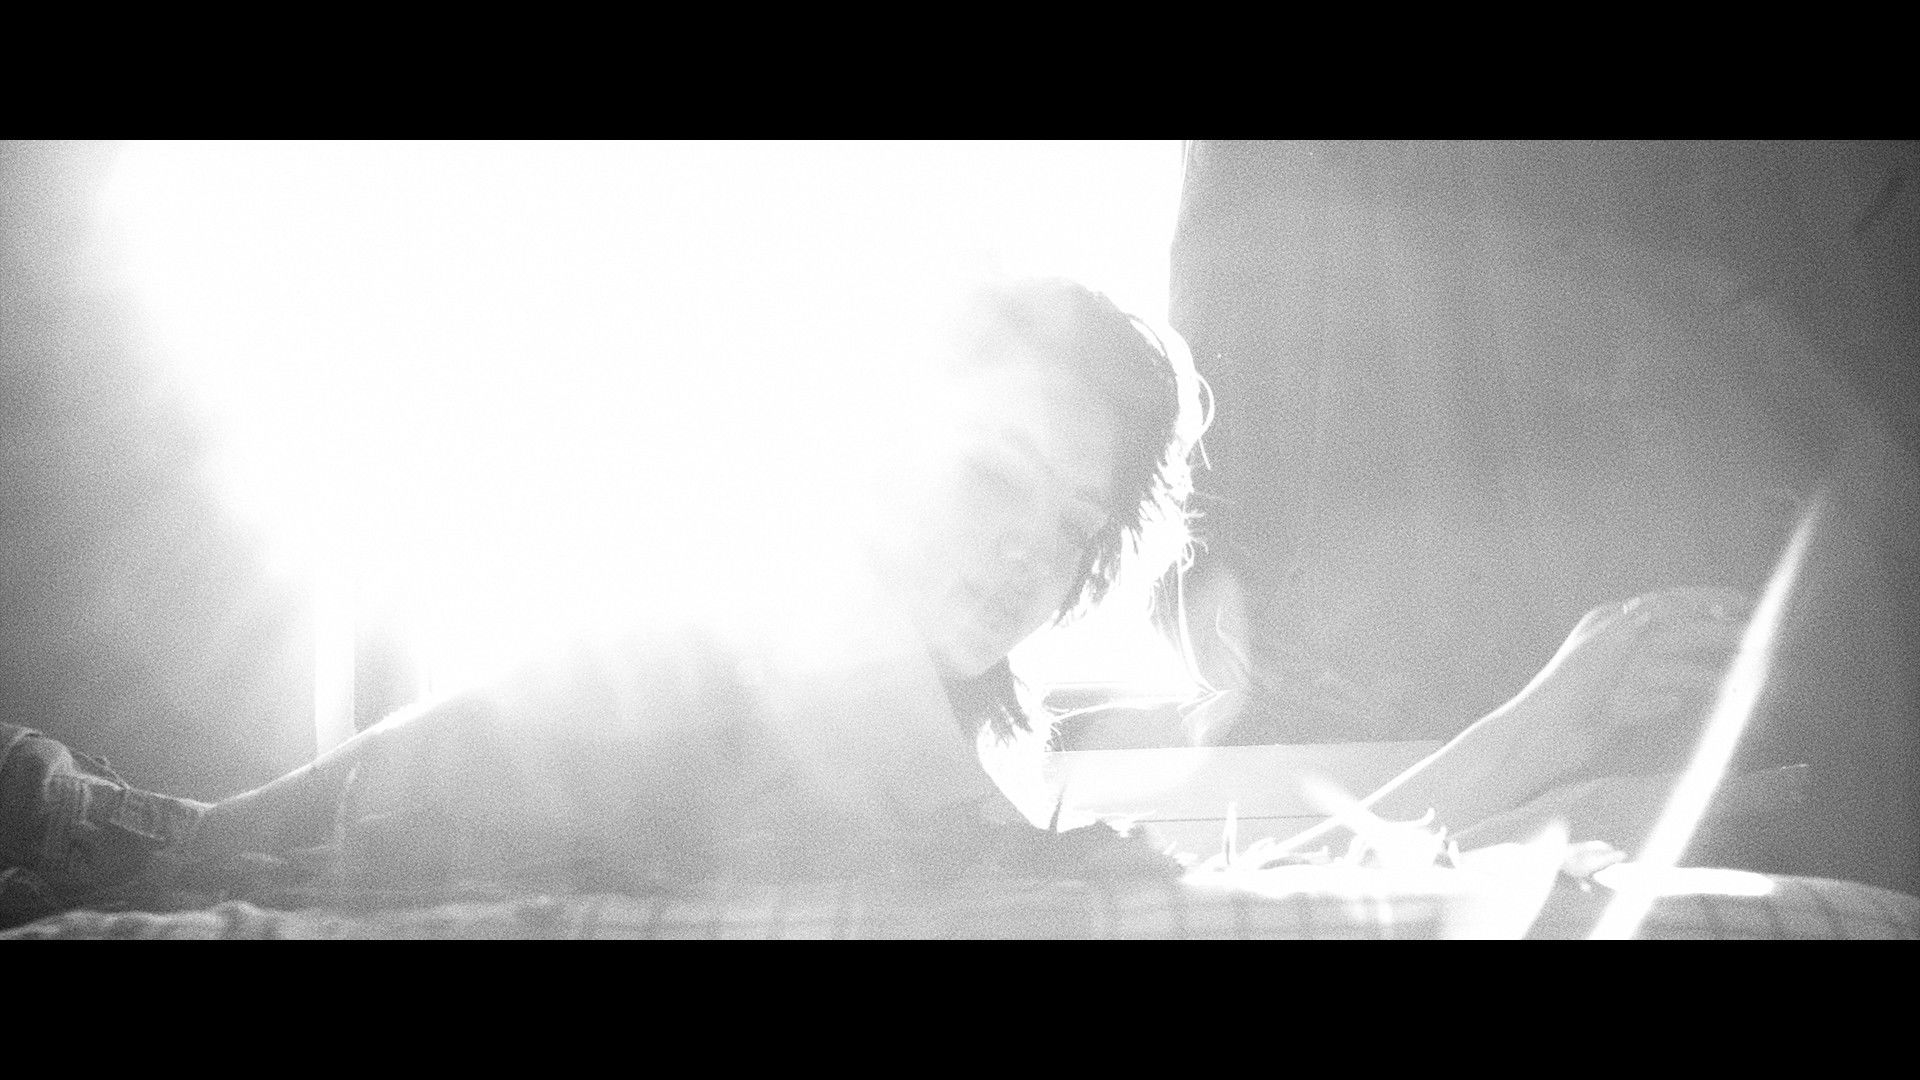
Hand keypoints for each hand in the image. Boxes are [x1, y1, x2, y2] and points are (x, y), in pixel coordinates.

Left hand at [1505, 588, 1748, 788]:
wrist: (1545, 734)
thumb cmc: (1573, 683)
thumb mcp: (1612, 641)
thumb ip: (1645, 621)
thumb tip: (1676, 603)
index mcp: (1614, 620)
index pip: (1671, 604)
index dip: (1709, 603)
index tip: (1750, 605)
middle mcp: (1619, 645)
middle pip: (1679, 637)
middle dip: (1719, 639)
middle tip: (1762, 646)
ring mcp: (1619, 678)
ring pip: (1673, 670)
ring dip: (1706, 675)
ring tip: (1743, 683)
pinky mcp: (1618, 708)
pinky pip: (1655, 700)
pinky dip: (1675, 699)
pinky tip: (1694, 704)